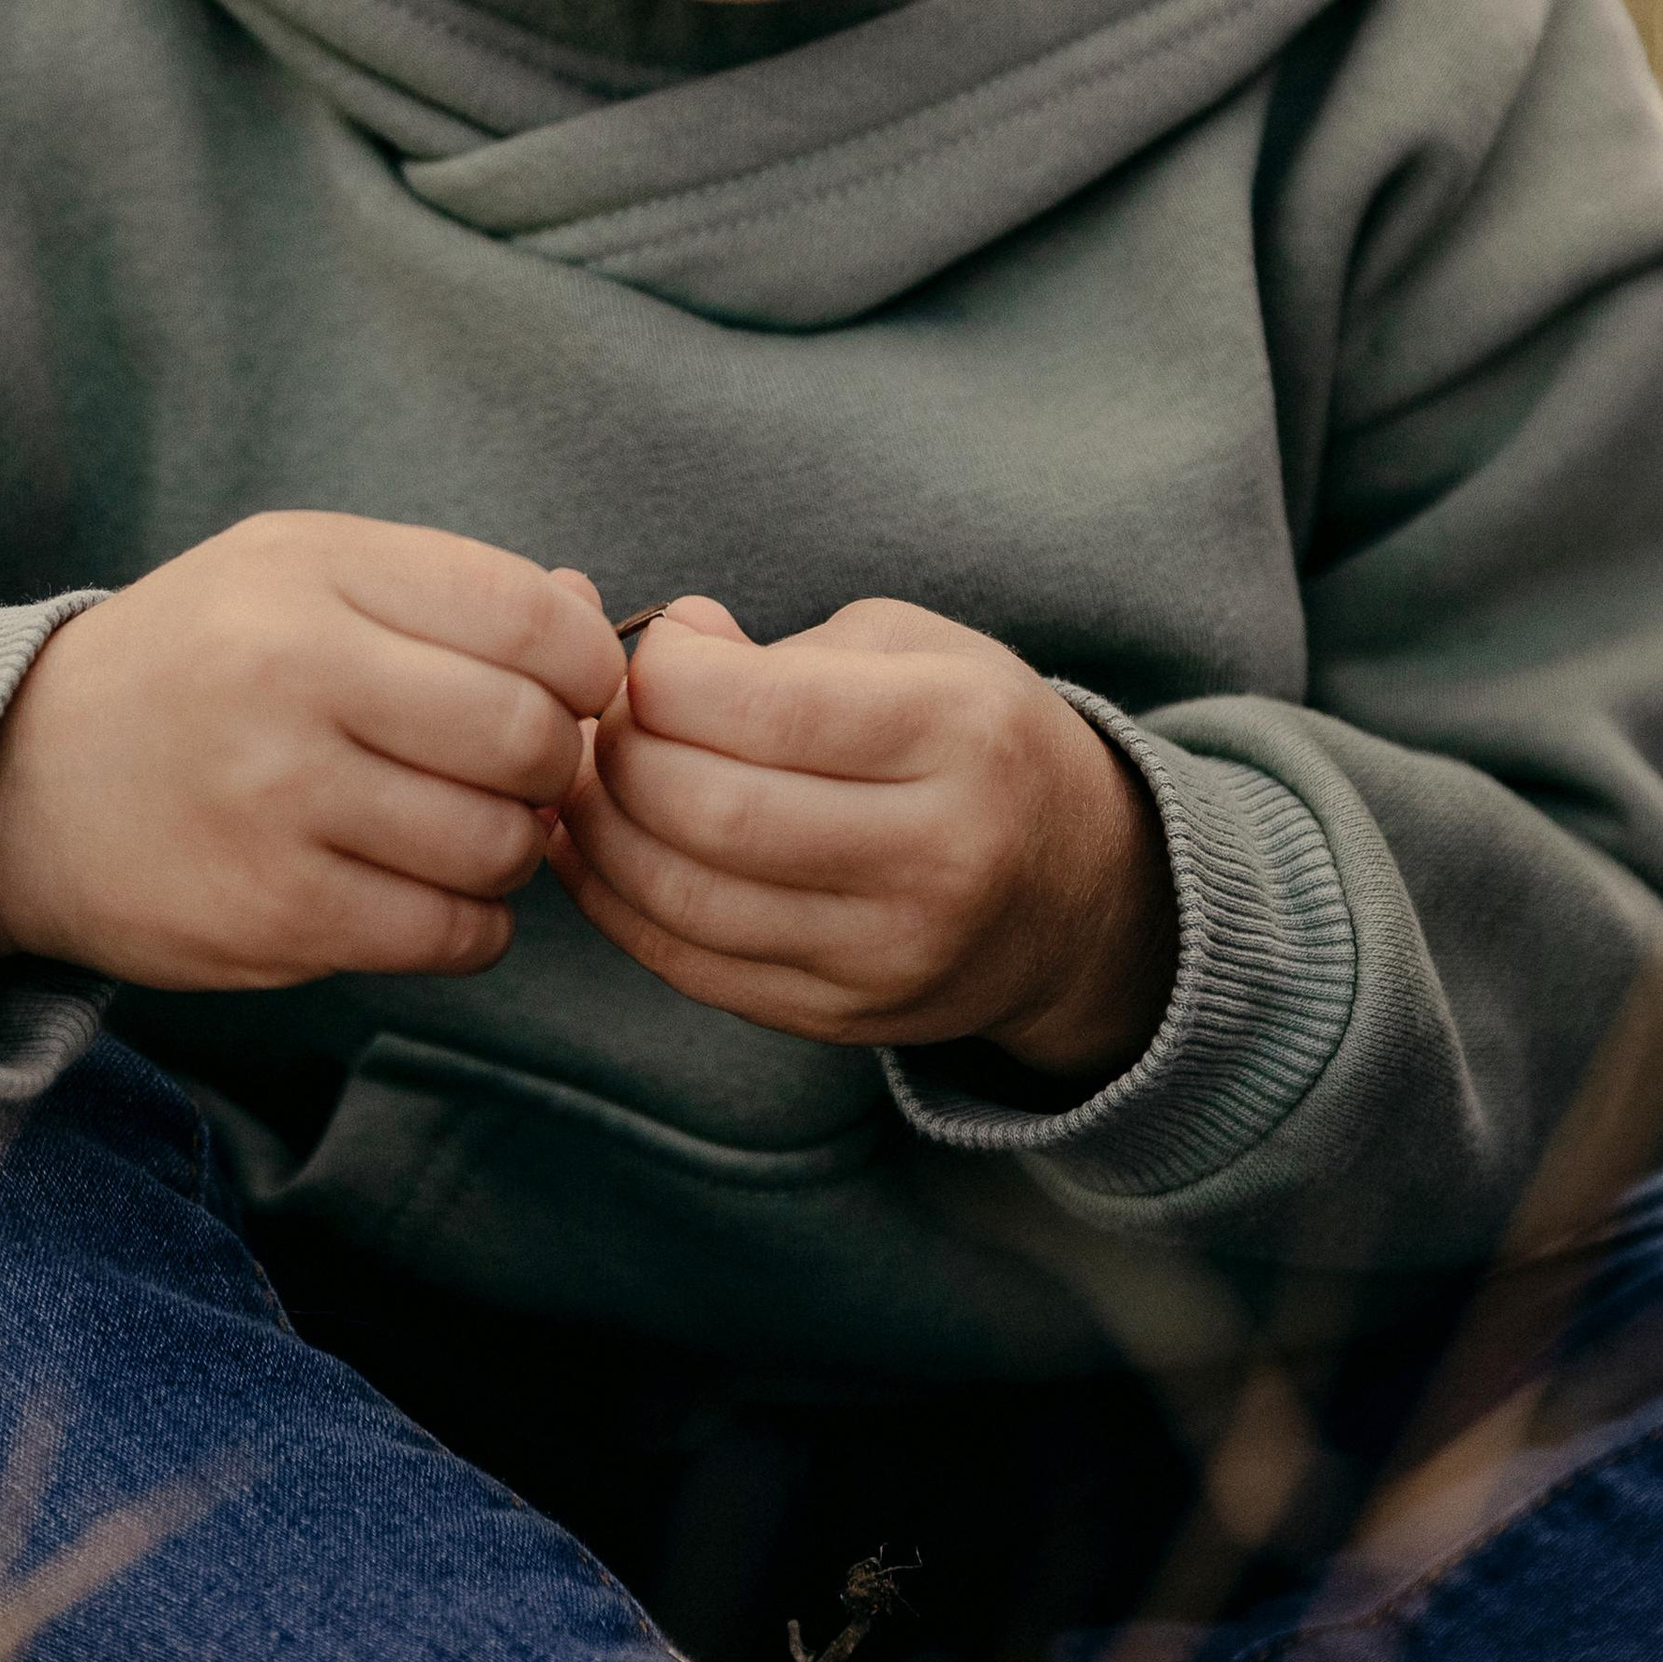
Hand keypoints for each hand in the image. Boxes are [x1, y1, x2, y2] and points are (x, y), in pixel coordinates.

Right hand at [0, 514, 623, 988]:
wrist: (17, 783)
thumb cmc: (193, 665)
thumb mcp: (297, 572)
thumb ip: (446, 586)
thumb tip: (595, 616)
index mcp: (312, 572)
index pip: (530, 617)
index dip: (588, 664)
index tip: (573, 689)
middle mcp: (293, 676)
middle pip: (527, 735)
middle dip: (556, 763)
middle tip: (524, 771)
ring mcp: (279, 802)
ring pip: (498, 844)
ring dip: (515, 850)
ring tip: (469, 829)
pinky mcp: (272, 914)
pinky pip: (446, 934)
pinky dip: (473, 924)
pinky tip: (435, 893)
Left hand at [549, 597, 1176, 1087]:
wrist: (1076, 895)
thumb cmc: (976, 740)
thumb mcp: (916, 652)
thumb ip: (787, 648)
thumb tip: (669, 643)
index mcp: (961, 732)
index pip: (768, 708)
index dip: (668, 675)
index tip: (651, 657)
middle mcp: (938, 854)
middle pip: (714, 811)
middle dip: (622, 753)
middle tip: (608, 718)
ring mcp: (891, 955)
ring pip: (685, 900)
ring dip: (600, 831)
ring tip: (586, 779)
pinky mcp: (842, 1018)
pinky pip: (689, 966)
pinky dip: (615, 902)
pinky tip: (589, 849)